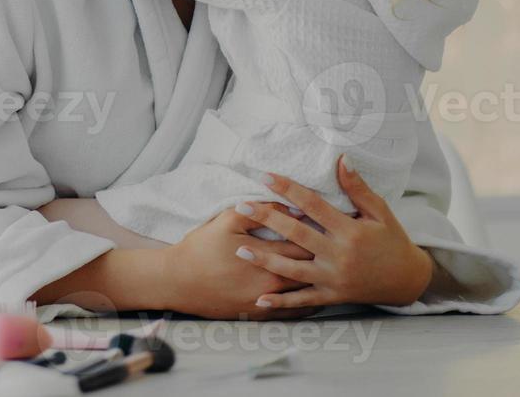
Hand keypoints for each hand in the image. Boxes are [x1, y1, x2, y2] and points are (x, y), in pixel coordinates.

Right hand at [160, 207, 319, 319]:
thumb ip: (260, 210)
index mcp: (268, 256)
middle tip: (340, 246)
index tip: (333, 224)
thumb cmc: (202, 248)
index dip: (321, 233)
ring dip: (321, 279)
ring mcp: (268, 301)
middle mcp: (274, 281)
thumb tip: (288, 205)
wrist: (179, 281)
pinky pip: (294, 312)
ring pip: (306, 291)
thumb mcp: (227, 221)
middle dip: (325, 255)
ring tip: (334, 269)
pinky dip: (309, 304)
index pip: (306, 242)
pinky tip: (319, 297)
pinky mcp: (260, 315)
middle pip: (311, 267)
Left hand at [233, 156, 435, 309]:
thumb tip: (341, 159)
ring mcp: (334, 278)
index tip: (265, 177)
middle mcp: (339, 255)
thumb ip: (358, 188)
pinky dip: (282, 301)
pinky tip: (260, 300)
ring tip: (240, 249)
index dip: (288, 189)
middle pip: (296, 234)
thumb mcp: (380, 212)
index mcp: (350, 231)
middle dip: (267, 219)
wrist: (409, 280)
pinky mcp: (333, 296)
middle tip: (241, 206)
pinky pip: (304, 300)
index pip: (312, 205)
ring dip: (265, 260)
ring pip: (293, 269)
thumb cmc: (393, 241)